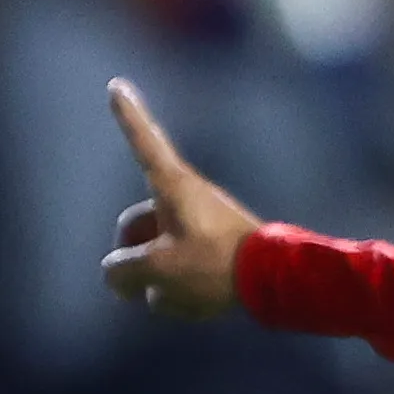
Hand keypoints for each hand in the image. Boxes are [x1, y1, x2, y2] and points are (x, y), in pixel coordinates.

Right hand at [100, 78, 261, 320]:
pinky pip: (182, 270)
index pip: (144, 144)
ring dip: (159, 281)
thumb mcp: (159, 270)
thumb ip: (124, 269)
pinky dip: (180, 291)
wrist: (277, 281)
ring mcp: (203, 221)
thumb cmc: (216, 265)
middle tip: (137, 285)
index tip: (118, 85)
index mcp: (174, 186)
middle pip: (139, 223)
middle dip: (133, 255)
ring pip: (160, 252)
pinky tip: (194, 308)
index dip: (129, 117)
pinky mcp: (217, 246)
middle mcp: (188, 196)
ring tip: (180, 299)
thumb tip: (116, 274)